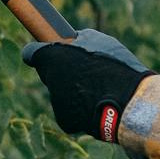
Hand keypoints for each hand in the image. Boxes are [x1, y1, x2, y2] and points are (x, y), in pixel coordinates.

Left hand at [21, 27, 151, 141]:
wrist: (127, 103)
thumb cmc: (116, 69)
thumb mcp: (102, 42)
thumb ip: (81, 39)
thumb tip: (75, 38)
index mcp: (52, 56)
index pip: (32, 53)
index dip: (41, 53)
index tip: (48, 53)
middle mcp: (49, 79)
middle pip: (51, 74)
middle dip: (64, 73)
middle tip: (86, 72)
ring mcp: (55, 101)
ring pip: (63, 94)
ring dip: (77, 91)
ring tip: (101, 90)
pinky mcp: (64, 120)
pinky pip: (71, 112)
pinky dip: (82, 110)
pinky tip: (99, 105)